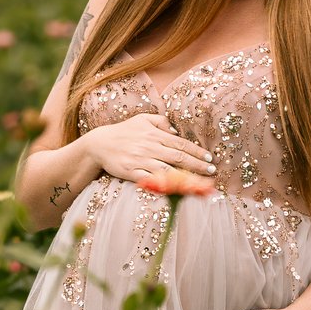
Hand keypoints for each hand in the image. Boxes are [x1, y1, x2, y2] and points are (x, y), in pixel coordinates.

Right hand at [87, 112, 216, 185]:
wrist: (99, 145)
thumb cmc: (123, 131)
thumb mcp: (142, 119)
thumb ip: (161, 121)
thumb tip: (176, 131)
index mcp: (154, 134)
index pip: (181, 144)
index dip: (197, 152)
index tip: (209, 159)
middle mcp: (150, 147)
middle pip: (179, 158)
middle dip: (197, 165)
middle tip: (212, 172)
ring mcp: (141, 161)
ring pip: (168, 170)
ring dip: (186, 177)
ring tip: (200, 184)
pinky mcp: (132, 173)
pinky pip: (151, 180)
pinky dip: (164, 185)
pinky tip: (177, 190)